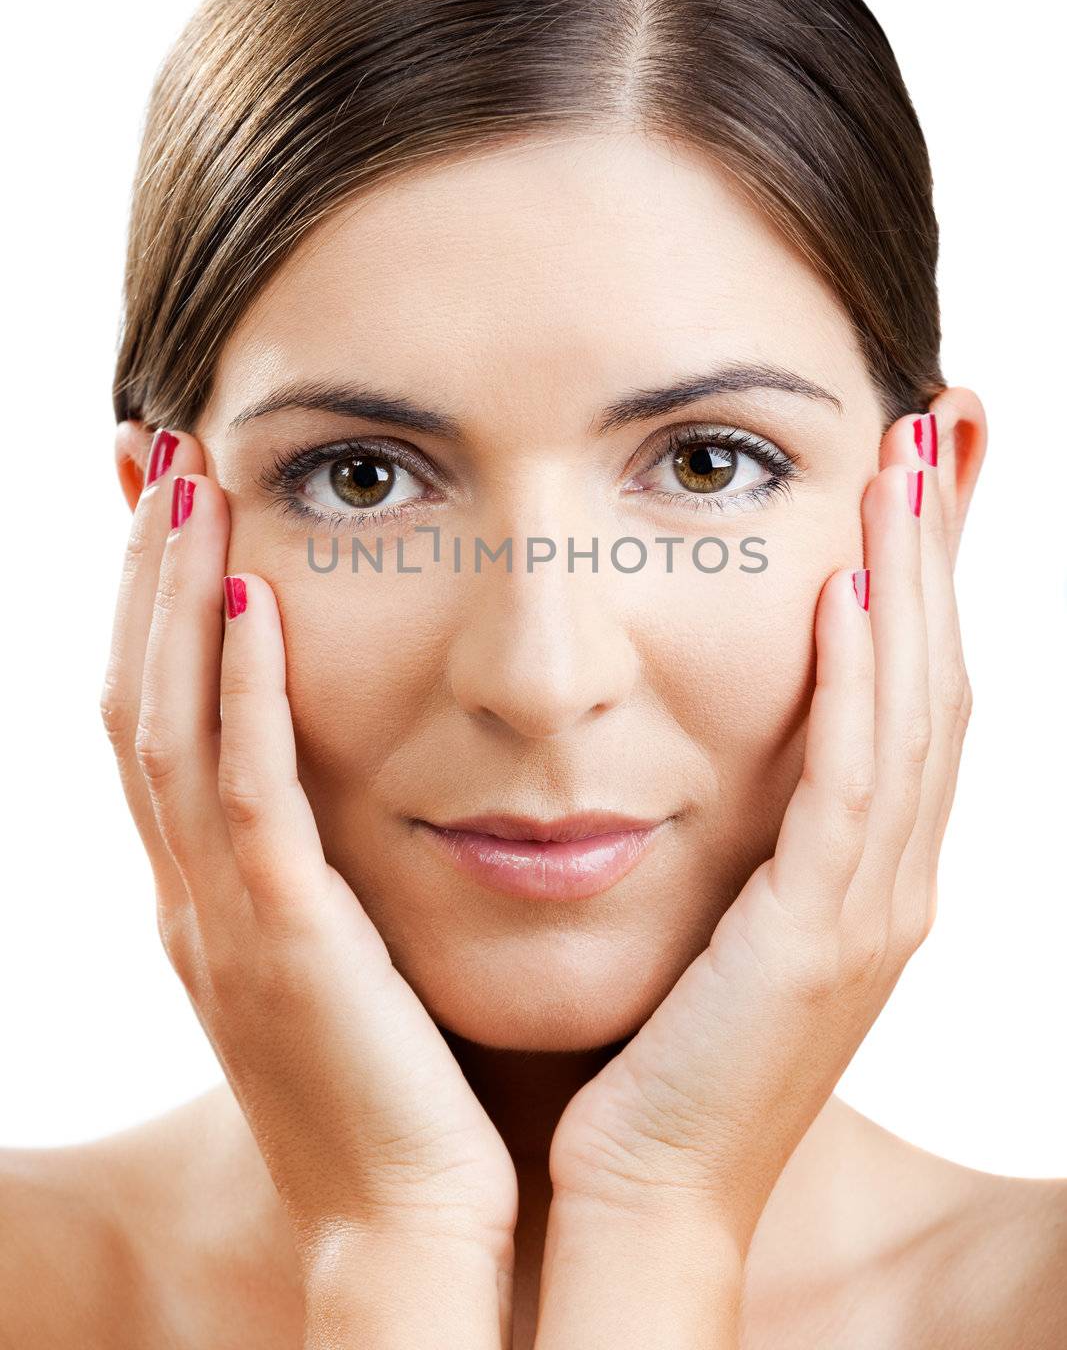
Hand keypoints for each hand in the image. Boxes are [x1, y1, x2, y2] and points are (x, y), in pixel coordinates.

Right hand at [100, 427, 518, 1274]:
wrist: (412, 1233)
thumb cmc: (406, 1096)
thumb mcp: (353, 960)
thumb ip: (340, 868)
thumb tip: (379, 775)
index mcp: (214, 896)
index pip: (159, 719)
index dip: (153, 608)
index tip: (177, 505)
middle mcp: (196, 895)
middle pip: (139, 697)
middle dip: (145, 574)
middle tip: (164, 457)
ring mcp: (228, 918)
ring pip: (170, 724)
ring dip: (176, 597)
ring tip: (194, 484)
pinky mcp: (287, 943)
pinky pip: (244, 794)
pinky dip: (240, 688)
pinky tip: (254, 595)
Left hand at [546, 415, 971, 1255]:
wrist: (633, 1197)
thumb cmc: (646, 1053)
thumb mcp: (702, 912)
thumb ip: (720, 822)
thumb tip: (681, 734)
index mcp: (859, 871)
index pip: (906, 690)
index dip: (916, 575)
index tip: (899, 469)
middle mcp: (887, 879)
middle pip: (932, 675)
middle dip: (933, 547)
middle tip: (927, 425)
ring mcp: (867, 908)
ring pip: (912, 710)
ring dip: (910, 581)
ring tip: (899, 465)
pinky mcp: (820, 936)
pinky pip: (854, 785)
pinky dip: (859, 685)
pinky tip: (847, 593)